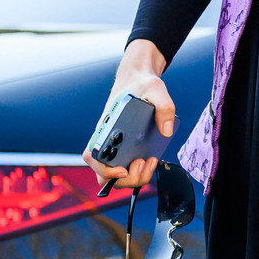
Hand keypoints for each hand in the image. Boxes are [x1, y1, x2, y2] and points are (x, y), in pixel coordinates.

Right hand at [84, 39, 174, 188]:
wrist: (140, 80)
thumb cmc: (141, 84)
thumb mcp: (155, 88)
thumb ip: (164, 106)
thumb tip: (166, 131)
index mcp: (105, 127)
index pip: (92, 156)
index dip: (104, 169)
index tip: (123, 168)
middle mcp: (106, 141)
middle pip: (105, 175)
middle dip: (127, 178)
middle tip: (143, 162)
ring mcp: (116, 148)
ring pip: (117, 177)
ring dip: (135, 177)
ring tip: (150, 160)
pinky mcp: (126, 151)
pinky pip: (128, 170)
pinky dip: (140, 172)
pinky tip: (152, 159)